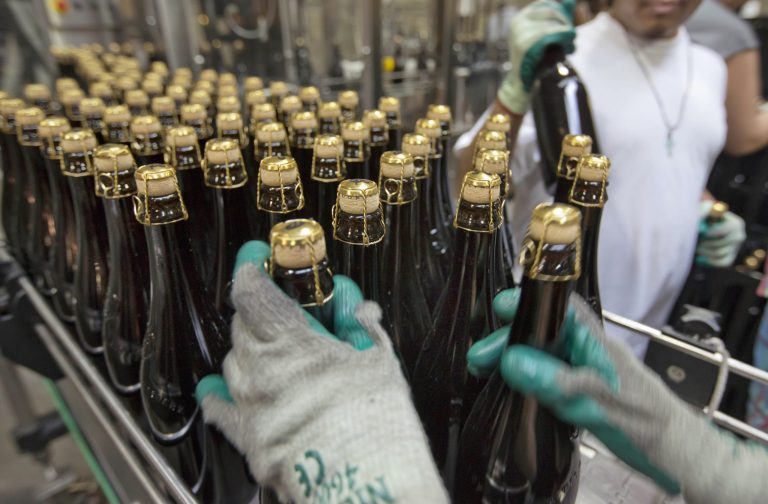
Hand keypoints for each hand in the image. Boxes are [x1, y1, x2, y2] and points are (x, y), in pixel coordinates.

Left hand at [195, 241, 446, 503]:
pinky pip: (221, 408)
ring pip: (234, 362)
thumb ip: (364, 329)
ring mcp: (249, 406)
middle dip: (260, 311)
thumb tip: (360, 311)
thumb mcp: (379, 363)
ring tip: (276, 352)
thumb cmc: (376, 424)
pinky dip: (222, 393)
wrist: (364, 486)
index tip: (256, 259)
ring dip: (250, 349)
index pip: (252, 292)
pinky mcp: (247, 440)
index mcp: (291, 342)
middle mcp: (260, 371)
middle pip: (242, 325)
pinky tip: (219, 388)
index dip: (251, 268)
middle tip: (283, 309)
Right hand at [469, 289, 767, 502]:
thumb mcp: (599, 402)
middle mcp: (590, 354)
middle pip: (544, 335)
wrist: (681, 456)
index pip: (561, 310)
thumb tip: (512, 359)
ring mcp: (588, 376)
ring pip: (544, 358)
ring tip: (484, 373)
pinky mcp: (586, 398)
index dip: (531, 302)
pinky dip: (527, 382)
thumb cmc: (647, 424)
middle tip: (477, 359)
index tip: (499, 308)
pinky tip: (511, 392)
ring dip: (514, 361)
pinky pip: (550, 381)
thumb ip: (558, 380)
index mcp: (597, 345)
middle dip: (509, 340)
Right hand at [497, 0, 576, 113]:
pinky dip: (562, 39)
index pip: (546, 4)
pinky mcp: (523, 45)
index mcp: (521, 18)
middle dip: (566, 23)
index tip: (568, 26)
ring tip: (571, 46)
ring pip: (551, 24)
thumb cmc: (537, 60)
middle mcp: (517, 22)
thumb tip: (571, 0)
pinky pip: (548, 35)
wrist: (522, 83)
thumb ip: (559, 18)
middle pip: (551, 11)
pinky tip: (570, 48)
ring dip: (566, 33)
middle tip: (573, 37)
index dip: (562, 12)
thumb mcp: (548, 36)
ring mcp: (519, 33)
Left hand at [696, 201, 745, 267]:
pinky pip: (721, 263)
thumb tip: (705, 209)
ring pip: (718, 253)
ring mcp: (736, 248)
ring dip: (704, 251)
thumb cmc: (705, 217)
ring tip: (696, 246)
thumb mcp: (704, 210)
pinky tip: (701, 256)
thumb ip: (704, 210)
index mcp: (736, 223)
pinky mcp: (731, 258)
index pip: (722, 231)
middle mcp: (739, 236)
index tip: (699, 232)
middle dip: (704, 243)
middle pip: (719, 244)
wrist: (707, 227)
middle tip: (694, 241)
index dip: (708, 233)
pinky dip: (709, 260)